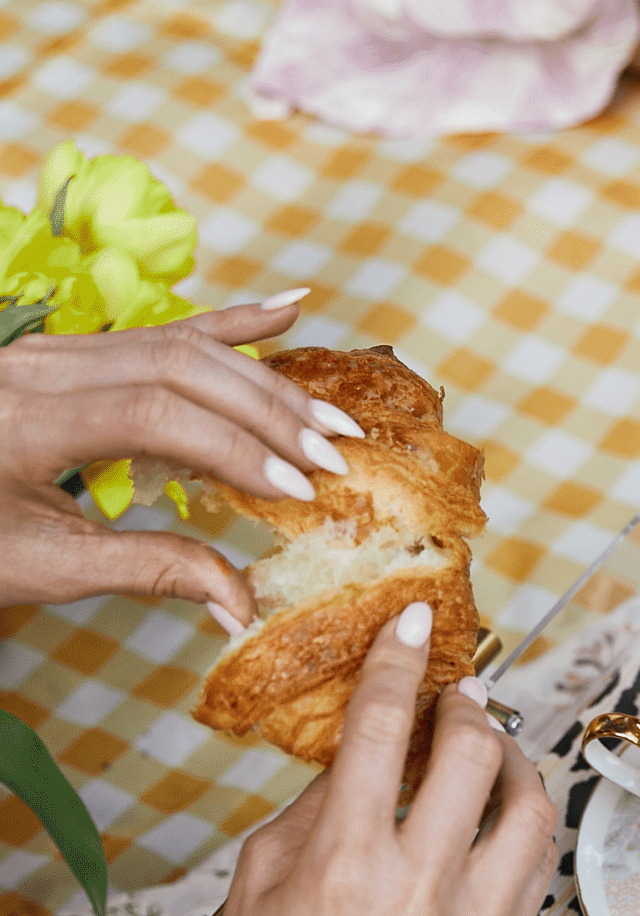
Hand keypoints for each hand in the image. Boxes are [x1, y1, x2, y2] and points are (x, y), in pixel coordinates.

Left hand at [0, 297, 362, 623]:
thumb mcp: (45, 568)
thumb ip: (149, 572)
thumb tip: (243, 604)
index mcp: (29, 420)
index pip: (156, 414)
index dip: (236, 448)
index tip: (299, 492)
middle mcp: (43, 368)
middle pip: (180, 366)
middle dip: (267, 411)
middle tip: (334, 457)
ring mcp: (55, 351)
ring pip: (177, 343)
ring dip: (263, 379)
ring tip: (328, 419)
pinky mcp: (70, 353)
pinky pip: (159, 329)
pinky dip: (230, 323)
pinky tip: (289, 311)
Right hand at [198, 603, 559, 915]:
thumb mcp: (262, 877)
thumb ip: (321, 802)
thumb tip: (372, 740)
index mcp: (346, 865)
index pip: (386, 732)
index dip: (402, 661)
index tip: (414, 622)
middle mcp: (418, 894)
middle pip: (476, 759)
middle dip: (469, 708)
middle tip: (458, 696)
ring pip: (531, 813)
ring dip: (515, 766)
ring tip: (491, 751)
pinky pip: (534, 872)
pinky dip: (520, 830)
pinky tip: (496, 819)